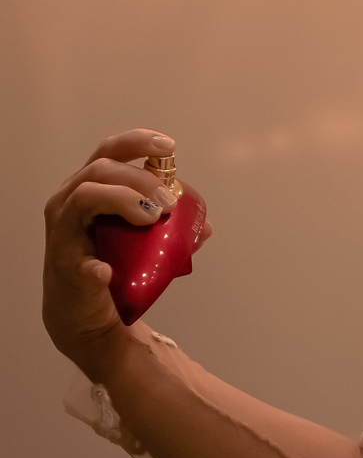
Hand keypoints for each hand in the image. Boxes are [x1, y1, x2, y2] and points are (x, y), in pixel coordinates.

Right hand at [42, 129, 211, 377]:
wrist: (85, 316)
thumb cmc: (114, 267)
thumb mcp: (143, 241)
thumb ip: (170, 229)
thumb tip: (205, 226)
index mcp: (89, 188)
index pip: (109, 151)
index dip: (137, 142)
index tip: (169, 147)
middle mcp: (68, 202)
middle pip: (101, 169)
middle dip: (141, 179)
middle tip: (169, 202)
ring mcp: (63, 233)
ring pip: (85, 196)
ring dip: (124, 200)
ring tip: (152, 218)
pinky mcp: (64, 267)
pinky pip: (78, 261)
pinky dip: (96, 266)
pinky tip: (108, 272)